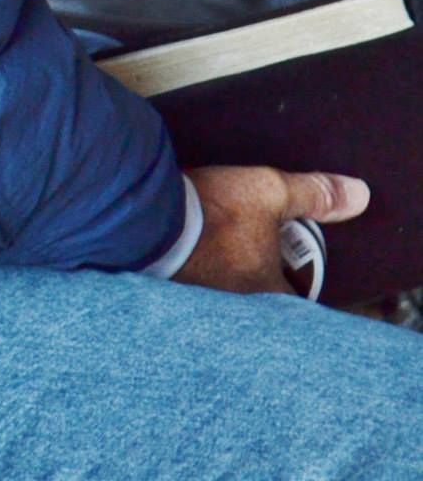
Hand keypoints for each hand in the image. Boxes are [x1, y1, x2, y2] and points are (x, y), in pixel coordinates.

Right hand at [172, 165, 369, 294]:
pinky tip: (194, 263)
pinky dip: (199, 286)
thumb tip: (357, 195)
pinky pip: (196, 302)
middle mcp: (237, 312)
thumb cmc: (212, 212)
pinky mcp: (173, 298)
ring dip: (230, 290)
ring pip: (228, 309)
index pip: (297, 306)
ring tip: (225, 263)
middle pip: (262, 313)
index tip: (298, 277)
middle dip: (263, 293)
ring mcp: (203, 310)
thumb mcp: (269, 191)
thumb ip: (314, 195)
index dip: (299, 290)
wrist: (147, 216)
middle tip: (260, 269)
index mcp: (267, 293)